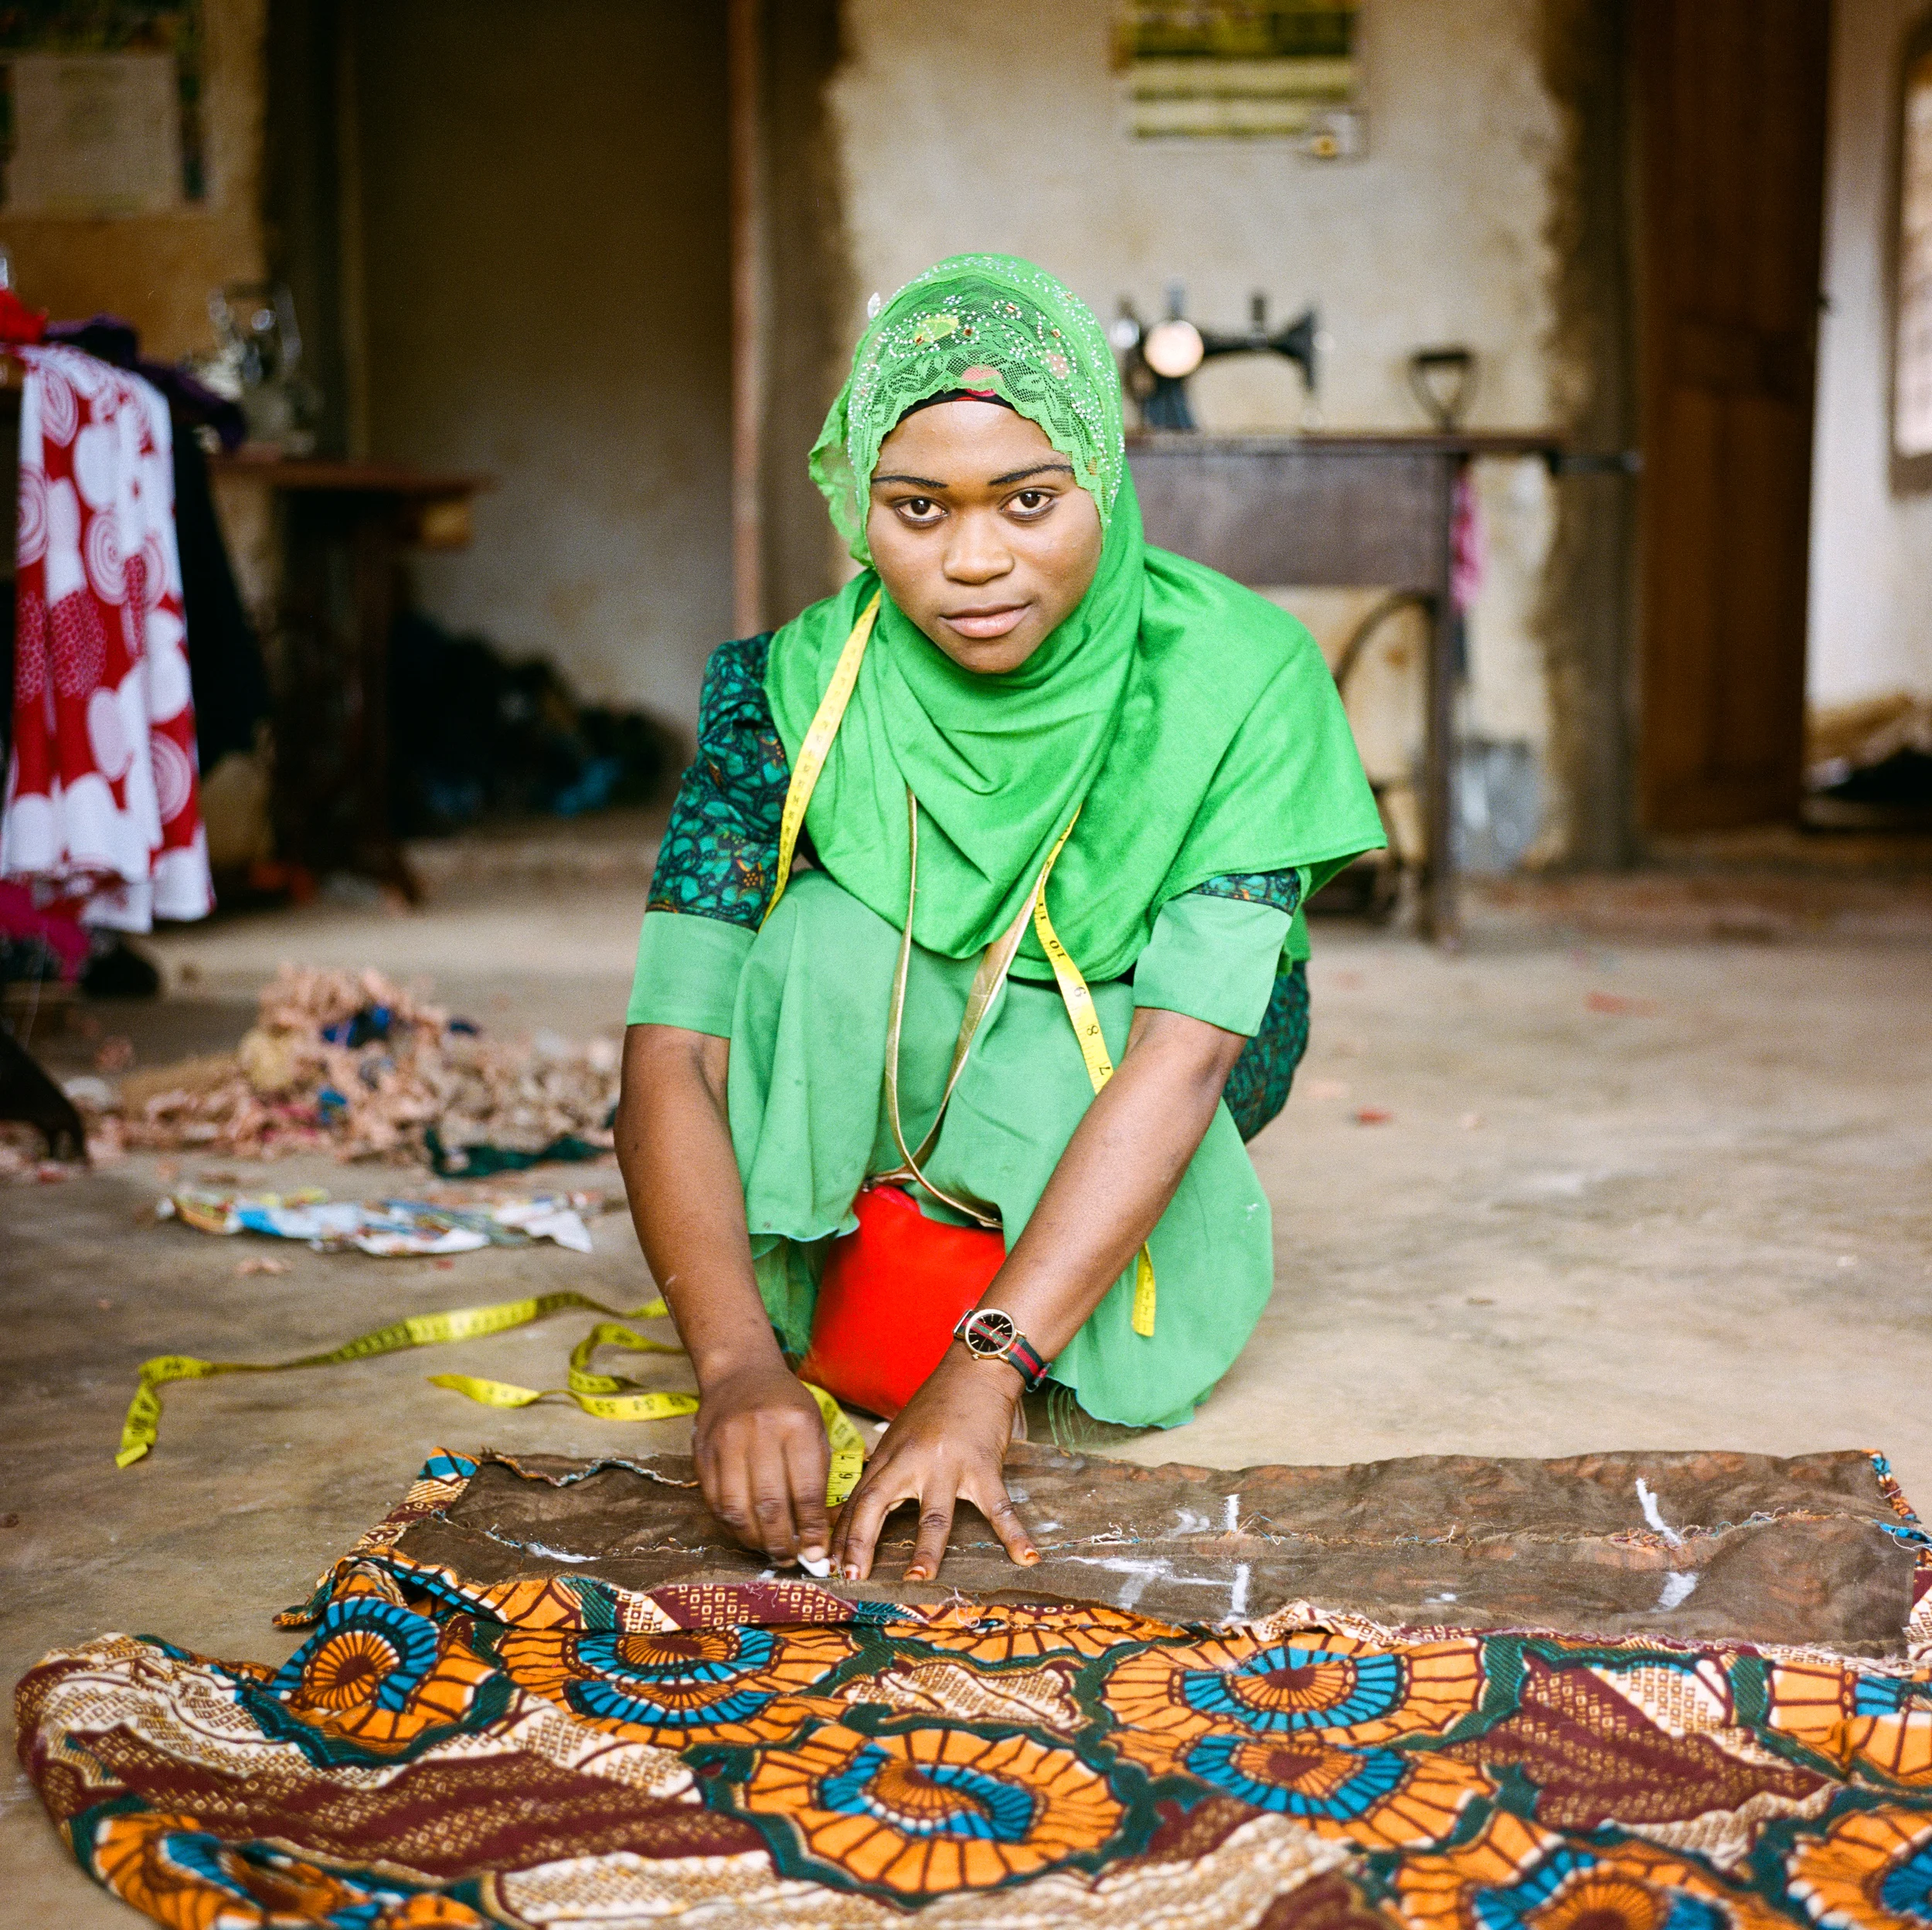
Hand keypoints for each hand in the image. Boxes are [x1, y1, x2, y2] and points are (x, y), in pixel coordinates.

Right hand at [693, 1357, 830, 1563]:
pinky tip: (747, 1533)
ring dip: (755, 1540)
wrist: (740, 1373)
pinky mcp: (702, 1454)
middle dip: (782, 1542)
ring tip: (770, 1551)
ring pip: (737, 1509)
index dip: (811, 1529)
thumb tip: (818, 1533)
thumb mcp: (814, 1429)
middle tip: (792, 1560)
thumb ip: (817, 1477)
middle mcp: (759, 1432)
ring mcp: (725, 1442)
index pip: (806, 1489)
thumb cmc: (787, 1406)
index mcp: (797, 1424)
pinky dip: (732, 1527)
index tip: (816, 1553)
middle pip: (769, 1504)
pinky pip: (715, 1503)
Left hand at [830, 1349, 1040, 1581]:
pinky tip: (1026, 1556)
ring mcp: (947, 1465)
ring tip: (919, 1577)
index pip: (857, 1500)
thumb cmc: (937, 1407)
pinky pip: (999, 1506)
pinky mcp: (983, 1466)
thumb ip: (885, 1471)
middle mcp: (911, 1462)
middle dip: (860, 1541)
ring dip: (925, 1548)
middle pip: (876, 1503)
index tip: (827, 1565)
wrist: (976, 1371)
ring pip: (933, 1513)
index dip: (841, 1535)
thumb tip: (860, 1507)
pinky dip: (1015, 1533)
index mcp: (890, 1457)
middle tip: (850, 1575)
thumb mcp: (900, 1437)